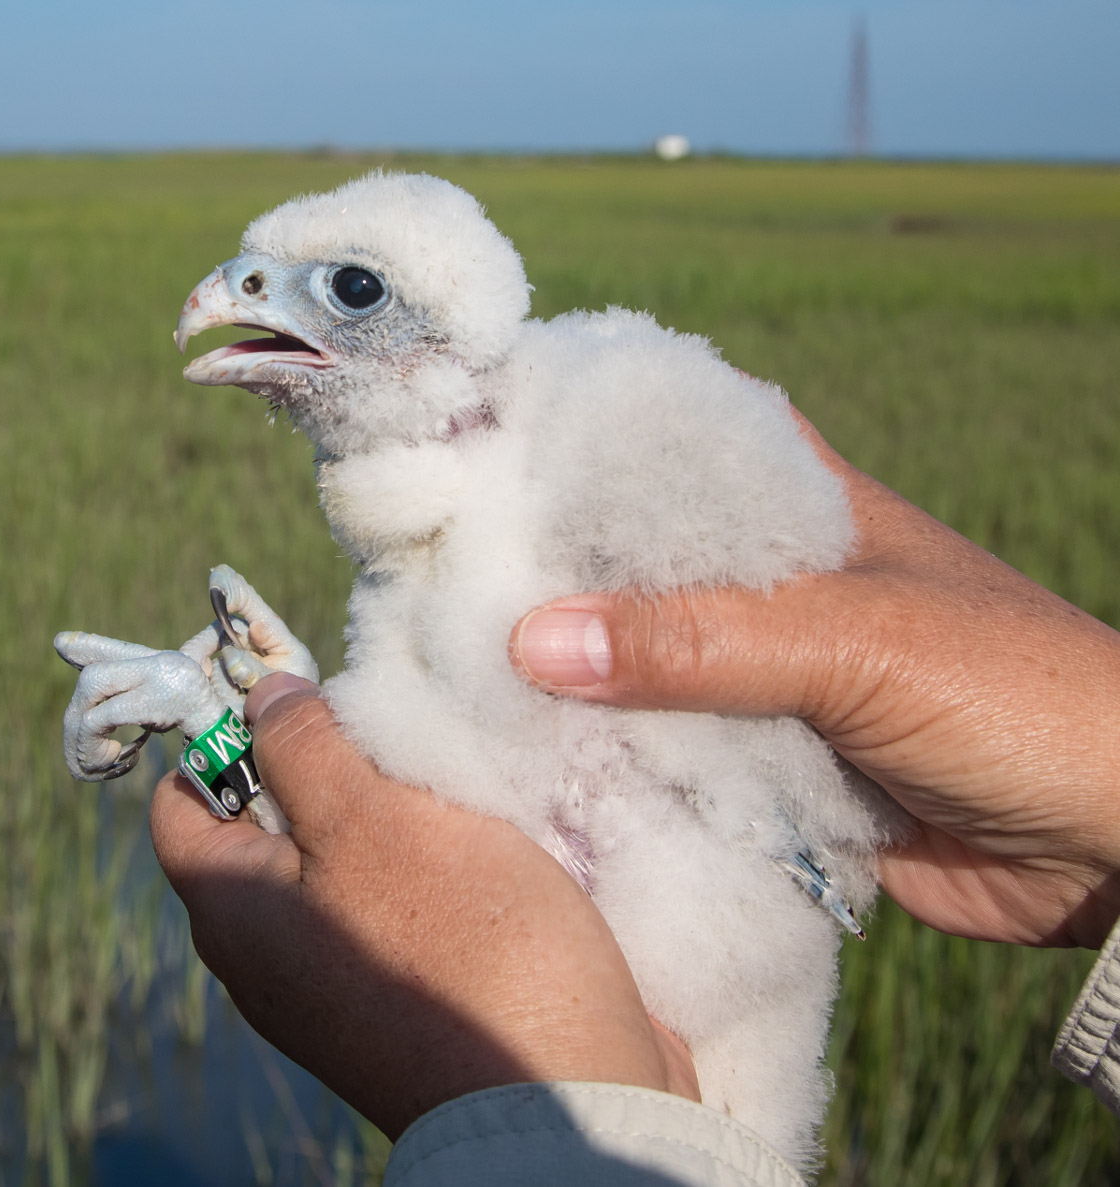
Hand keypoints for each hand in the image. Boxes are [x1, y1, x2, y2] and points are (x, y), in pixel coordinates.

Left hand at [151, 676, 698, 1139]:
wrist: (568, 1093)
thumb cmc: (462, 945)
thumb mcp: (371, 820)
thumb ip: (305, 749)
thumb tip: (264, 697)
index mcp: (235, 912)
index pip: (180, 801)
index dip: (220, 734)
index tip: (291, 690)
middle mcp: (272, 954)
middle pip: (264, 824)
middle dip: (317, 761)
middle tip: (385, 722)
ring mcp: (339, 979)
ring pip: (337, 858)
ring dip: (382, 805)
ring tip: (442, 766)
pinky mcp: (406, 992)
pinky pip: (388, 899)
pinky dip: (418, 854)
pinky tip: (475, 826)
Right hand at [509, 417, 1119, 948]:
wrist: (1114, 846)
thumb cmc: (1012, 695)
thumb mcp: (853, 642)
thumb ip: (698, 641)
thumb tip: (532, 640)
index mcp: (798, 509)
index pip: (665, 449)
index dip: (575, 444)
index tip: (470, 451)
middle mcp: (768, 588)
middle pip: (634, 569)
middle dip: (548, 579)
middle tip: (438, 585)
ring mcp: (763, 681)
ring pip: (641, 671)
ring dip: (572, 687)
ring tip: (457, 680)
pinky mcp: (766, 769)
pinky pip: (668, 760)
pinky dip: (614, 767)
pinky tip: (533, 768)